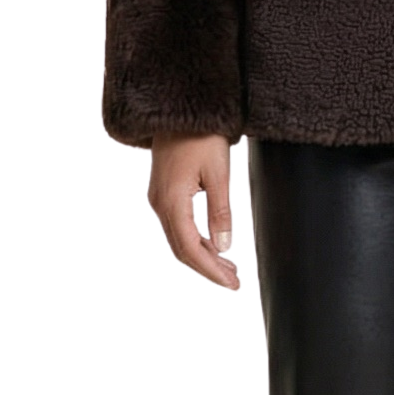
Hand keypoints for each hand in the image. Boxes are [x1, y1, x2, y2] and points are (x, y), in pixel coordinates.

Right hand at [147, 132, 242, 292]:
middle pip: (182, 251)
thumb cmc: (201, 135)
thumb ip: (221, 212)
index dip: (211, 272)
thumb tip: (225, 247)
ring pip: (179, 240)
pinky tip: (214, 245)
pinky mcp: (164, 194)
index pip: (191, 250)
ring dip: (203, 257)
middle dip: (208, 269)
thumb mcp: (219, 173)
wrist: (178, 108)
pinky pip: (178, 227)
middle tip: (234, 282)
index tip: (233, 285)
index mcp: (172, 203)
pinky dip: (196, 241)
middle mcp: (159, 205)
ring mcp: (159, 200)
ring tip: (229, 267)